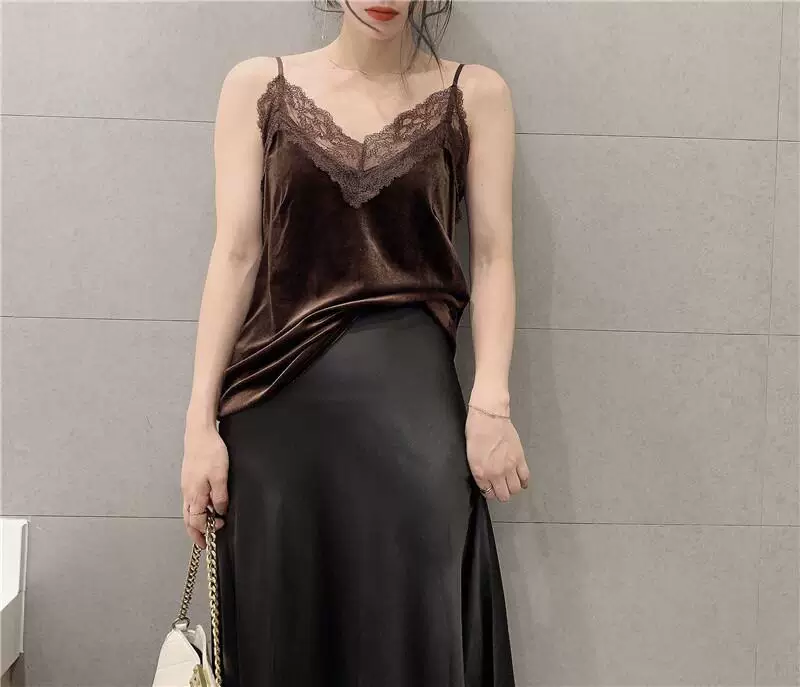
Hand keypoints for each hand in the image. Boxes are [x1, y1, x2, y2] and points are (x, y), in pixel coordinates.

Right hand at [181, 422, 228, 547]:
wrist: (199, 433)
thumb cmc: (210, 452)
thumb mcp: (220, 476)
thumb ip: (220, 496)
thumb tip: (220, 512)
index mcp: (195, 494)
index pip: (197, 521)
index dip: (206, 530)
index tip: (217, 532)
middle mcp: (187, 492)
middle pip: (188, 519)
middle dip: (195, 533)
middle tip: (203, 543)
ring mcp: (186, 486)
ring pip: (188, 510)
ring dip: (195, 522)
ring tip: (204, 528)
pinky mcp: (189, 479)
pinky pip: (190, 501)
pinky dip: (195, 510)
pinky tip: (204, 507)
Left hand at [465, 405, 529, 501]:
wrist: (488, 417)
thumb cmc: (476, 433)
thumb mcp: (471, 457)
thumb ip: (479, 471)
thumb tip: (485, 480)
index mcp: (481, 473)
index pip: (488, 494)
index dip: (489, 493)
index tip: (490, 489)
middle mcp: (496, 473)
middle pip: (504, 495)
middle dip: (502, 494)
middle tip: (500, 488)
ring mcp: (509, 467)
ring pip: (515, 489)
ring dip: (512, 488)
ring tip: (510, 483)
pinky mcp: (520, 459)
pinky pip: (525, 477)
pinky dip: (524, 482)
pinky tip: (521, 481)